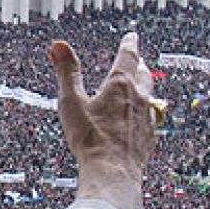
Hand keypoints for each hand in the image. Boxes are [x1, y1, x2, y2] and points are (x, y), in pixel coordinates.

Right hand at [49, 31, 155, 208]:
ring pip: (150, 95)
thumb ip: (66, 72)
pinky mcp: (149, 137)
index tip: (132, 36)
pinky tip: (143, 118)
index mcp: (119, 85)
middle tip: (138, 60)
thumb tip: (58, 45)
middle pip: (144, 75)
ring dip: (145, 87)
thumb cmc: (89, 138)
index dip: (129, 44)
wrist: (112, 172)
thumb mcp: (71, 102)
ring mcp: (146, 118)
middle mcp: (138, 98)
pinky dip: (147, 111)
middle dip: (140, 65)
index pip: (128, 56)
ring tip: (141, 86)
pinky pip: (151, 118)